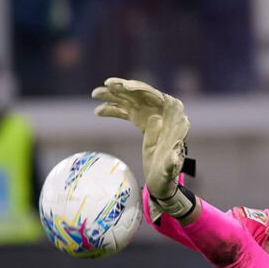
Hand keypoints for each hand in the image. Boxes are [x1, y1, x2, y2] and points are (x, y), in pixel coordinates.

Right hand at [92, 78, 190, 214]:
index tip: (127, 88)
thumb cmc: (167, 176)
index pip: (158, 98)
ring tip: (95, 93)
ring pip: (130, 100)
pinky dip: (112, 110)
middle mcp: (161, 113)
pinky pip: (125, 111)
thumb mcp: (168, 170)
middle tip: (108, 85)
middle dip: (124, 88)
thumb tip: (173, 144)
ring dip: (113, 96)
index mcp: (172, 120)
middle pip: (142, 94)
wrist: (161, 182)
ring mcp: (150, 116)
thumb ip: (171, 158)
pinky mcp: (140, 121)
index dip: (143, 90)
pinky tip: (97, 111)